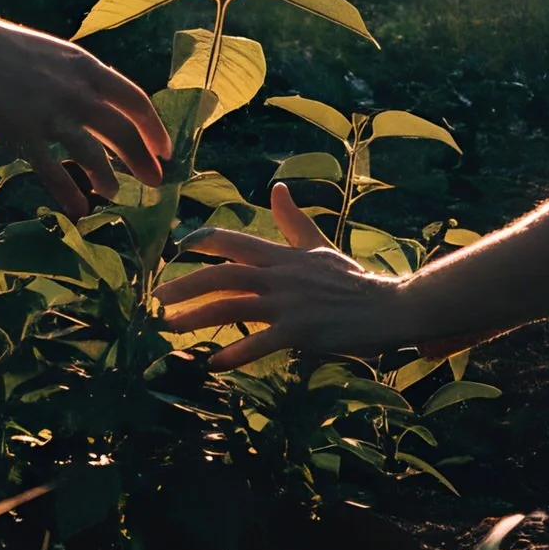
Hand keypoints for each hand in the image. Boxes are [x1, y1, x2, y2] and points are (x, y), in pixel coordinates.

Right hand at [0, 16, 170, 217]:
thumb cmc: (14, 50)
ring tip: (114, 192)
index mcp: (89, 70)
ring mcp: (51, 114)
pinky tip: (79, 208)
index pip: (136, 102)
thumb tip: (109, 106)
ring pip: (93, 155)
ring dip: (108, 178)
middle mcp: (77, 93)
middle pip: (123, 133)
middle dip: (143, 161)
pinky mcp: (24, 133)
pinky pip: (53, 171)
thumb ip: (86, 80)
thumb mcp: (61, 56)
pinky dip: (70, 193)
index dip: (155, 130)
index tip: (165, 150)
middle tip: (155, 182)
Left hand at [153, 183, 422, 367]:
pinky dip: (235, 353)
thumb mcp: (319, 246)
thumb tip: (276, 187)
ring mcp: (290, 305)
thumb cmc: (352, 280)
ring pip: (232, 307)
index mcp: (284, 255)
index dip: (203, 242)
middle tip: (158, 297)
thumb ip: (293, 221)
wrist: (390, 306)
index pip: (235, 241)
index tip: (176, 247)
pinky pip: (260, 343)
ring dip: (197, 318)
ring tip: (171, 327)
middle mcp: (281, 276)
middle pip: (223, 275)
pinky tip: (214, 362)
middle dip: (186, 284)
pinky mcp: (300, 332)